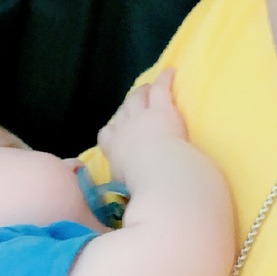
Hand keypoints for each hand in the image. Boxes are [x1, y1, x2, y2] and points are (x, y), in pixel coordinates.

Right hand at [97, 69, 185, 183]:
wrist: (163, 177)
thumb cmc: (148, 190)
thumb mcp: (129, 193)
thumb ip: (128, 191)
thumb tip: (127, 204)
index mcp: (115, 153)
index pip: (106, 136)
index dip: (111, 131)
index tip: (114, 130)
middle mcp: (124, 131)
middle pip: (121, 114)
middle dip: (125, 108)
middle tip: (132, 104)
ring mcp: (142, 118)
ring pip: (137, 98)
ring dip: (141, 92)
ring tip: (145, 87)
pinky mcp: (161, 109)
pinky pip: (161, 88)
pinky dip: (165, 79)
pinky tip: (170, 71)